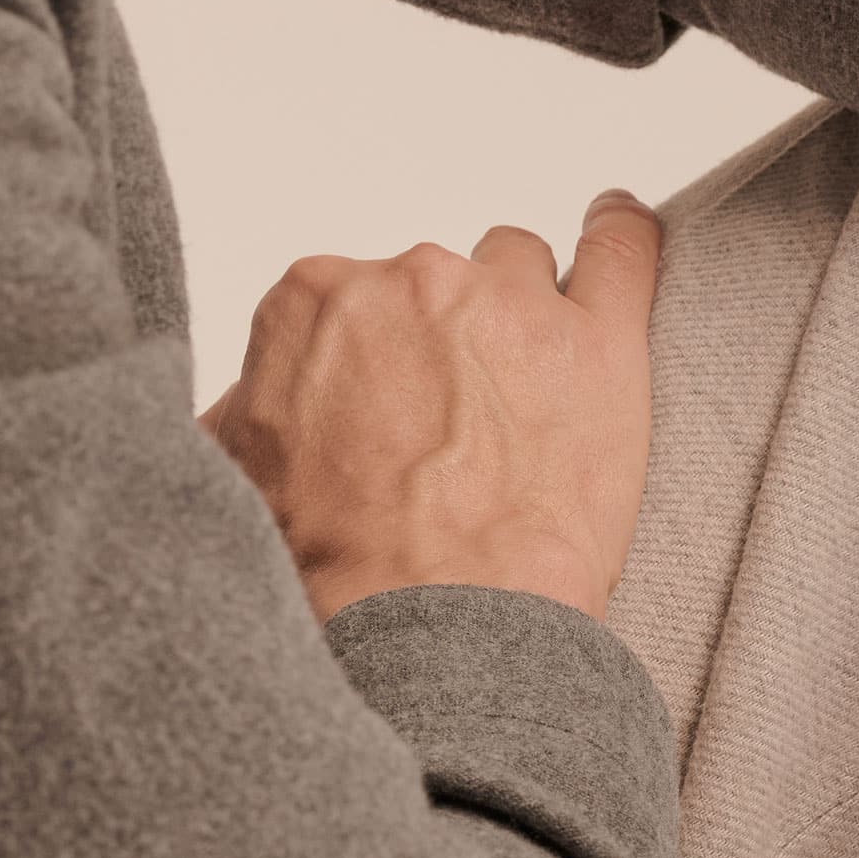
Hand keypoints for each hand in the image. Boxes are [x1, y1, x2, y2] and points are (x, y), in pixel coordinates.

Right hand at [199, 189, 663, 622]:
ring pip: (519, 270)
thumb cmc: (333, 569)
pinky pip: (624, 252)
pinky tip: (621, 228)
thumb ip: (248, 405)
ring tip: (534, 395)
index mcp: (315, 301)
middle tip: (457, 435)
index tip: (390, 413)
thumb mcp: (234, 476)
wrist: (424, 629)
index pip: (355, 300)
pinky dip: (624, 236)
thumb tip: (256, 397)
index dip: (377, 363)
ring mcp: (512, 306)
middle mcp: (413, 282)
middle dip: (448, 345)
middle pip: (440, 286)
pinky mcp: (599, 344)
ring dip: (522, 318)